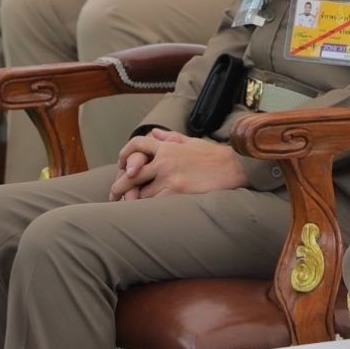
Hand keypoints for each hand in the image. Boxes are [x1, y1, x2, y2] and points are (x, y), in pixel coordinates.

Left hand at [111, 129, 244, 199]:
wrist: (236, 167)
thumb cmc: (215, 156)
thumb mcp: (192, 141)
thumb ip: (171, 137)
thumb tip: (155, 133)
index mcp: (168, 147)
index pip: (137, 144)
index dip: (125, 154)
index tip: (122, 166)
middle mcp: (164, 161)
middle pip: (132, 173)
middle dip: (120, 185)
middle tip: (114, 195)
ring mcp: (170, 177)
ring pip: (141, 192)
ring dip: (133, 201)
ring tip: (126, 209)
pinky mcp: (178, 192)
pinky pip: (154, 204)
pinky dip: (146, 210)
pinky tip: (143, 215)